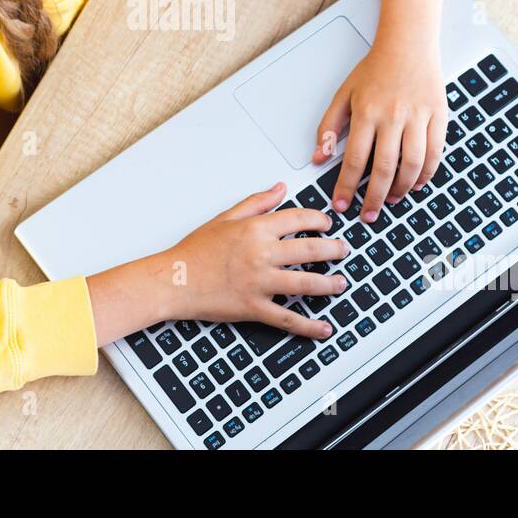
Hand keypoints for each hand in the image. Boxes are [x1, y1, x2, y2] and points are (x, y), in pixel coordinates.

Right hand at [160, 181, 347, 339]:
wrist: (173, 280)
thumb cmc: (194, 251)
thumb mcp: (224, 218)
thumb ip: (256, 203)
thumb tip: (279, 188)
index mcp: (255, 229)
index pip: (298, 219)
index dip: (318, 220)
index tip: (327, 224)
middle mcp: (261, 254)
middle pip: (310, 250)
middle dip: (333, 250)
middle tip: (344, 250)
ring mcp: (259, 282)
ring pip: (306, 283)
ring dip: (329, 284)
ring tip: (341, 283)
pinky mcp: (254, 307)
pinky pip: (287, 318)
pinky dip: (309, 326)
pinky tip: (324, 328)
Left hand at [311, 38, 447, 222]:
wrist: (408, 46)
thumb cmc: (375, 70)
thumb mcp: (344, 94)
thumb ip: (329, 127)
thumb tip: (318, 157)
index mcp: (366, 112)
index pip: (354, 159)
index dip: (347, 186)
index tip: (341, 204)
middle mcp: (393, 116)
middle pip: (384, 168)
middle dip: (375, 198)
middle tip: (368, 215)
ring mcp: (418, 116)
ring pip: (412, 164)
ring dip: (401, 189)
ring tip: (391, 201)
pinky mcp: (438, 116)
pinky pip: (434, 153)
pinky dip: (426, 174)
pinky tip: (415, 184)